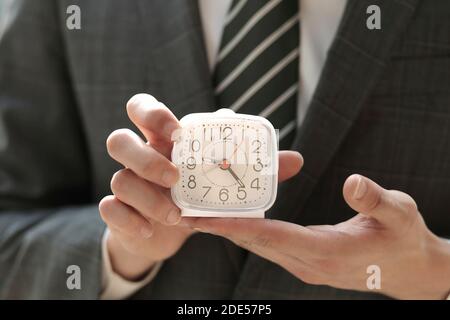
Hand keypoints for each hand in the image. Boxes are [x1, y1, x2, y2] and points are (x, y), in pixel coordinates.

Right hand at [99, 93, 303, 280]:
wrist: (171, 229)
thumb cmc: (197, 192)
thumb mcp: (222, 177)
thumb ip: (255, 167)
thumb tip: (296, 159)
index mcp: (161, 140)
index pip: (141, 108)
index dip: (152, 113)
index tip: (178, 132)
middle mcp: (138, 157)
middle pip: (117, 140)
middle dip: (144, 157)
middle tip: (175, 178)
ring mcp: (125, 184)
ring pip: (118, 180)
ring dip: (146, 198)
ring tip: (176, 216)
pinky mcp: (118, 212)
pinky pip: (108, 209)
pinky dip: (128, 220)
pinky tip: (150, 230)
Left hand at [187, 174, 449, 298]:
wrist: (411, 270)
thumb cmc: (405, 240)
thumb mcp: (400, 215)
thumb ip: (376, 200)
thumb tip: (353, 182)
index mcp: (325, 252)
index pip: (269, 236)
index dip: (232, 226)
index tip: (199, 218)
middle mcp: (307, 263)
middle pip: (253, 242)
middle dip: (218, 227)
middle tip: (184, 210)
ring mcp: (305, 265)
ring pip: (258, 245)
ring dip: (228, 230)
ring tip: (199, 212)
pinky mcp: (305, 261)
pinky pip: (268, 245)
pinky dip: (247, 231)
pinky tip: (234, 217)